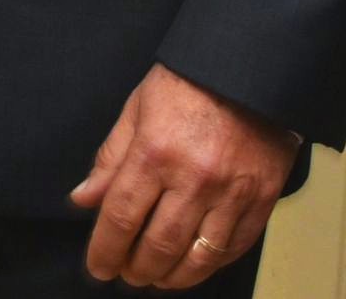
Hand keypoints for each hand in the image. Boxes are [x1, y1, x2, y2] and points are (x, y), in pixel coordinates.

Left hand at [70, 63, 298, 286]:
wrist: (247, 68)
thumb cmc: (186, 83)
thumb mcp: (136, 110)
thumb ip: (110, 159)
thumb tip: (83, 199)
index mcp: (154, 152)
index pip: (120, 216)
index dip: (105, 249)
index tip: (98, 267)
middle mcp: (193, 178)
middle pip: (158, 244)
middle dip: (137, 268)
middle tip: (126, 274)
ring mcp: (232, 192)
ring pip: (198, 257)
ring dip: (172, 277)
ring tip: (156, 278)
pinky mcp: (262, 199)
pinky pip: (234, 247)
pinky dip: (211, 265)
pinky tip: (194, 265)